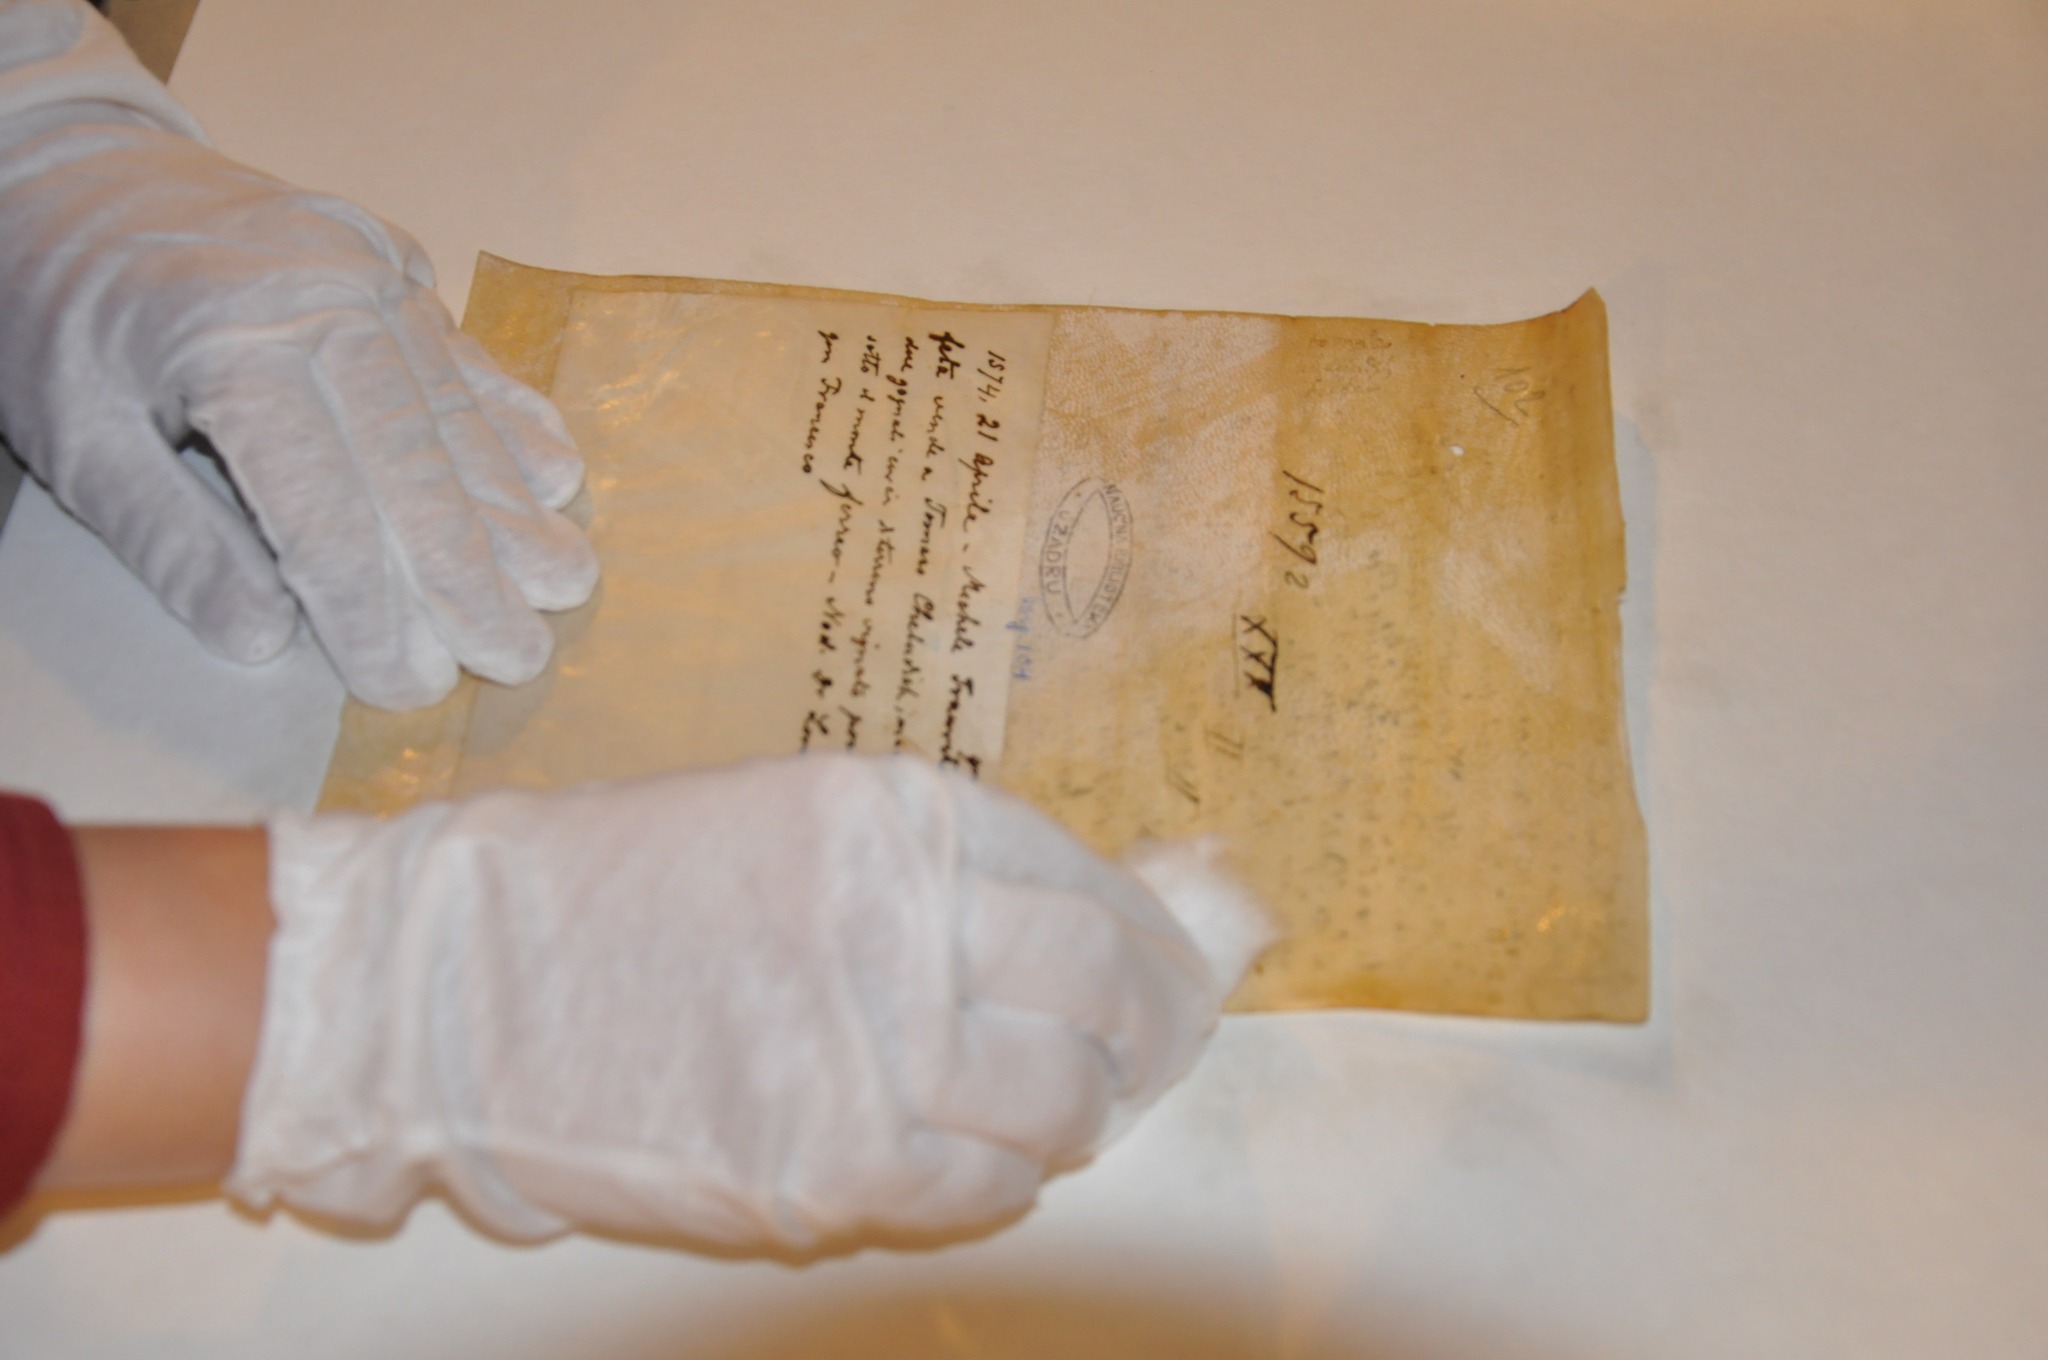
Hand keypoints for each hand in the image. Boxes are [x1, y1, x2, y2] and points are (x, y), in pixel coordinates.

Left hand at [0, 4, 595, 706]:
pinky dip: (514, 420)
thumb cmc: (55, 310)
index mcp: (233, 349)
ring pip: (458, 416)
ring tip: (566, 585)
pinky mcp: (391, 260)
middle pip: (417, 470)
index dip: (374, 611)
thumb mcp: (72, 436)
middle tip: (518, 657)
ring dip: (515, 511)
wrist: (64, 165)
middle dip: (471, 578)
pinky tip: (556, 477)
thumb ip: (169, 540)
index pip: (328, 514)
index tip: (411, 687)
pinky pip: (468, 354)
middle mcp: (324, 304)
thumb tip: (263, 640)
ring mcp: (368, 273)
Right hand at [227, 756, 1267, 1249]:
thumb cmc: (621, 889)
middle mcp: (907, 927)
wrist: (461, 984)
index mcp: (901, 820)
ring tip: (1048, 1103)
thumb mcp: (800, 824)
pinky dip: (998, 1179)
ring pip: (1058, 1105)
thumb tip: (1098, 915)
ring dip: (1073, 1111)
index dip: (1155, 940)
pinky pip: (979, 1191)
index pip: (1091, 890)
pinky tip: (970, 1155)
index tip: (1178, 965)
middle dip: (1148, 1028)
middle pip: (1101, 994)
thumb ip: (947, 869)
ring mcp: (874, 1056)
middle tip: (1146, 1045)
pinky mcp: (831, 1169)